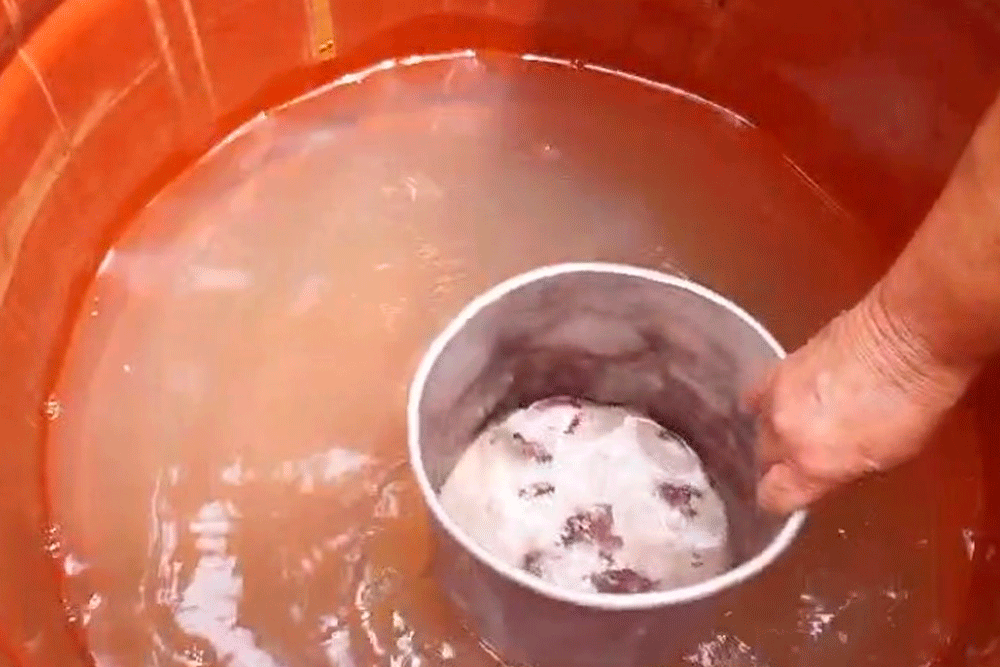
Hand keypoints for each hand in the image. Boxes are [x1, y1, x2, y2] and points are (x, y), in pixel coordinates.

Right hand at [748, 289, 973, 513]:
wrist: (908, 335)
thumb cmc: (916, 400)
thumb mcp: (886, 455)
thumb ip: (840, 469)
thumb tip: (822, 472)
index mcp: (813, 463)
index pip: (773, 496)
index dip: (779, 500)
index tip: (791, 494)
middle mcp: (785, 431)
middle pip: (763, 458)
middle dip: (779, 463)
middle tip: (804, 457)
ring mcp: (777, 396)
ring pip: (758, 426)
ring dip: (775, 429)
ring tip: (798, 425)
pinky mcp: (778, 366)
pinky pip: (757, 394)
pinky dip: (767, 401)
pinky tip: (783, 400)